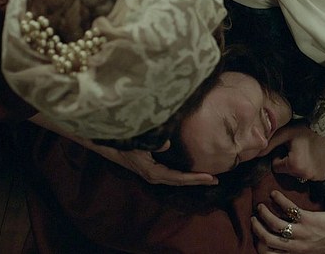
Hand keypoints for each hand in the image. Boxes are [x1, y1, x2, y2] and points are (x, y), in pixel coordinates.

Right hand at [94, 140, 218, 185]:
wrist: (107, 145)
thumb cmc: (124, 142)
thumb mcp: (138, 142)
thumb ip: (153, 143)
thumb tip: (167, 144)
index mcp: (153, 172)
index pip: (180, 178)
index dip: (196, 178)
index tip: (211, 178)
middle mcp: (154, 176)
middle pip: (181, 182)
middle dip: (198, 181)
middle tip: (216, 180)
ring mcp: (153, 174)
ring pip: (177, 179)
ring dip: (192, 179)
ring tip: (208, 177)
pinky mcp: (152, 169)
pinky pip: (171, 174)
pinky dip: (184, 175)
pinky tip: (191, 172)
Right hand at [252, 191, 324, 252]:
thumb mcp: (310, 251)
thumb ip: (295, 248)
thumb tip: (280, 242)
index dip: (259, 244)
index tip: (255, 233)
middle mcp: (296, 246)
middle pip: (268, 239)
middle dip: (257, 228)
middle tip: (253, 218)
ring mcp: (302, 233)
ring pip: (275, 224)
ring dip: (265, 214)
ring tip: (261, 206)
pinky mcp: (308, 219)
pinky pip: (288, 208)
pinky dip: (279, 200)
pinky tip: (274, 194)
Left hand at [259, 122, 324, 181]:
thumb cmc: (306, 128)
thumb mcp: (286, 134)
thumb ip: (269, 145)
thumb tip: (253, 154)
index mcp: (294, 166)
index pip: (276, 167)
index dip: (280, 156)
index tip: (288, 146)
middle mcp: (306, 175)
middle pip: (287, 172)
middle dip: (289, 161)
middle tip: (297, 148)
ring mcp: (316, 177)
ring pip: (298, 174)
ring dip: (299, 165)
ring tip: (306, 151)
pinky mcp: (323, 177)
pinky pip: (310, 175)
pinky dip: (310, 167)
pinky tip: (314, 156)